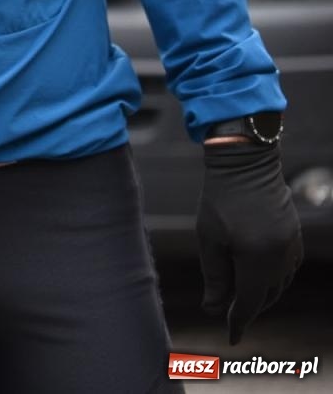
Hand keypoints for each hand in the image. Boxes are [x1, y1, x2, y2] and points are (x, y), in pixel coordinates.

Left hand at [196, 138, 302, 343]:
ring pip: (279, 285)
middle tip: (229, 317)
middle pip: (266, 296)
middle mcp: (281, 257)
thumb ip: (214, 277)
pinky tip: (257, 277)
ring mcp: (292, 247)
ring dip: (261, 295)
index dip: (238, 322)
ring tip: (240, 299)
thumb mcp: (209, 239)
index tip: (231, 338)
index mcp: (258, 259)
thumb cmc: (220, 200)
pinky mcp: (295, 237)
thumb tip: (213, 309)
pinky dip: (273, 279)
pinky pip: (287, 269)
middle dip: (248, 309)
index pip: (249, 302)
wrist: (246, 165)